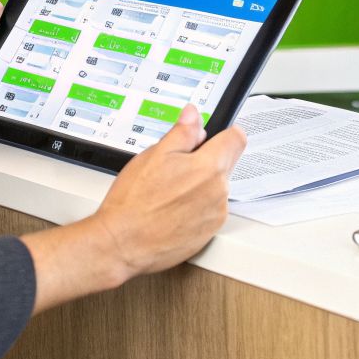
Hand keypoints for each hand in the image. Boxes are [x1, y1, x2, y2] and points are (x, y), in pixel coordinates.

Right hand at [80, 105, 246, 279]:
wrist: (122, 243)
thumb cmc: (134, 201)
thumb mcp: (155, 155)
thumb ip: (182, 132)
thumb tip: (193, 115)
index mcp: (209, 167)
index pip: (236, 139)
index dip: (223, 133)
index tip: (212, 136)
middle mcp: (219, 191)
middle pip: (225, 163)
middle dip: (206, 160)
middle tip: (176, 167)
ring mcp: (216, 214)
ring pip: (217, 188)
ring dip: (201, 186)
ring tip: (170, 193)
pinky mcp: (209, 233)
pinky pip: (210, 211)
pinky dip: (197, 208)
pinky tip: (173, 210)